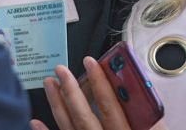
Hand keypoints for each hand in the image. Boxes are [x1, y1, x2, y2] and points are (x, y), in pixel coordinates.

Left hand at [29, 57, 168, 129]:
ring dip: (57, 105)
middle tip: (61, 70)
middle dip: (71, 91)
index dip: (100, 83)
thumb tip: (137, 88)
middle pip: (85, 117)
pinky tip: (35, 121)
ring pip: (70, 128)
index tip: (90, 63)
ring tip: (49, 83)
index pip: (112, 107)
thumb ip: (150, 117)